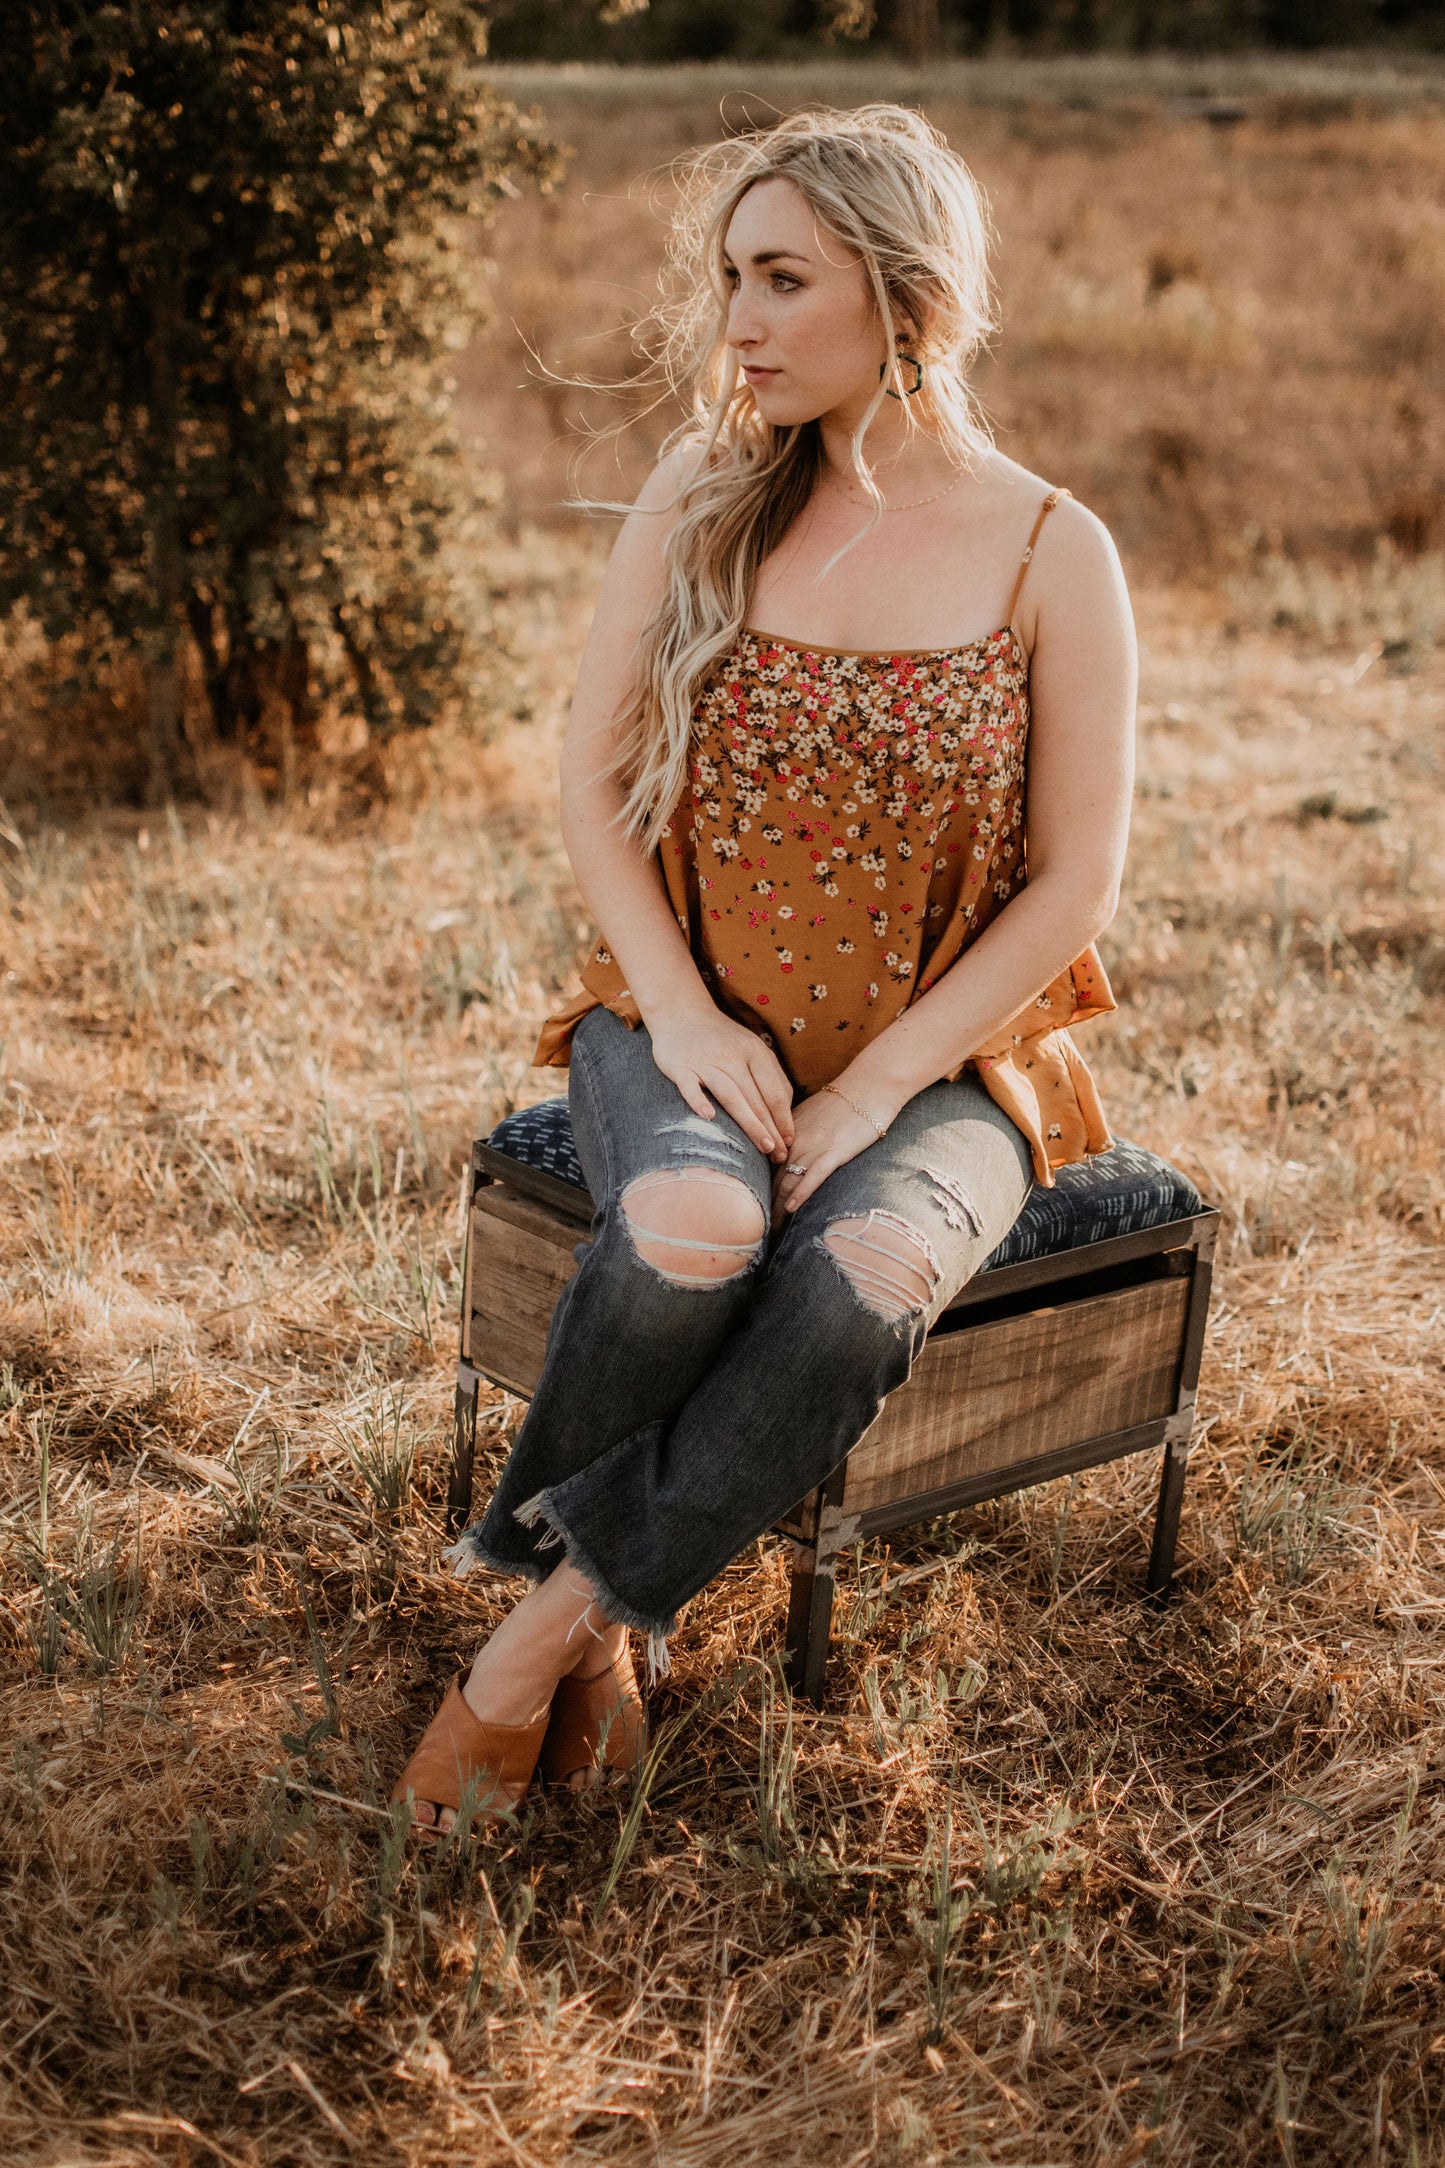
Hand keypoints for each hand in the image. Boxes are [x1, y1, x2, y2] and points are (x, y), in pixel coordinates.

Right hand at [647, 1003, 795, 1160]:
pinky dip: (698, 1100)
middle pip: (756, 1098)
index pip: (774, 1091)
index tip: (790, 1142)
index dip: (784, 1118)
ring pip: (731, 1095)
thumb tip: (786, 1113)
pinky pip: (690, 1086)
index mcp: (754, 1051)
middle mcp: (732, 1055)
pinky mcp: (680, 1066)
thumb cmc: (722, 1038)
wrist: (680, 1012)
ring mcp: (706, 1061)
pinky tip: (708, 1117)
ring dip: (750, 1122)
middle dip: (771, 1129)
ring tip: (764, 1146)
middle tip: (780, 1156)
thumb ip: (770, 1075)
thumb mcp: (751, 1048)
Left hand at [771, 1078, 901, 1223]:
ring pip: (789, 1181)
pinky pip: (813, 1176)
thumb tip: (787, 1150)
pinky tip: (791, 1208)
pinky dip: (801, 1193)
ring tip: (772, 1230)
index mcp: (788, 1132)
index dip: (759, 1188)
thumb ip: (796, 1131)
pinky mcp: (835, 1152)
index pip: (766, 1165)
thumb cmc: (844, 1100)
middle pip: (773, 1178)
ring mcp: (814, 1147)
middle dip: (764, 1205)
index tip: (753, 1208)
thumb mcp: (811, 1113)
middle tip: (757, 1228)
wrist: (870, 1086)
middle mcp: (796, 1141)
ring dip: (778, 1207)